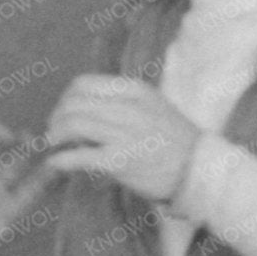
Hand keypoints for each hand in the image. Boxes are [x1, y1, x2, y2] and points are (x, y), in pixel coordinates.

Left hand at [44, 72, 203, 205]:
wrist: (202, 171)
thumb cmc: (177, 142)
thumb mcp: (154, 106)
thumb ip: (123, 103)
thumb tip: (84, 109)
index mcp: (135, 91)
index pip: (83, 84)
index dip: (65, 98)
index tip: (64, 112)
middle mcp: (128, 108)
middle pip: (73, 103)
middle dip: (56, 118)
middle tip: (54, 133)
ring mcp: (124, 134)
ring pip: (72, 124)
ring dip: (55, 135)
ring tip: (55, 146)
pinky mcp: (119, 161)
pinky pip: (77, 156)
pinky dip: (60, 159)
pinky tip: (56, 163)